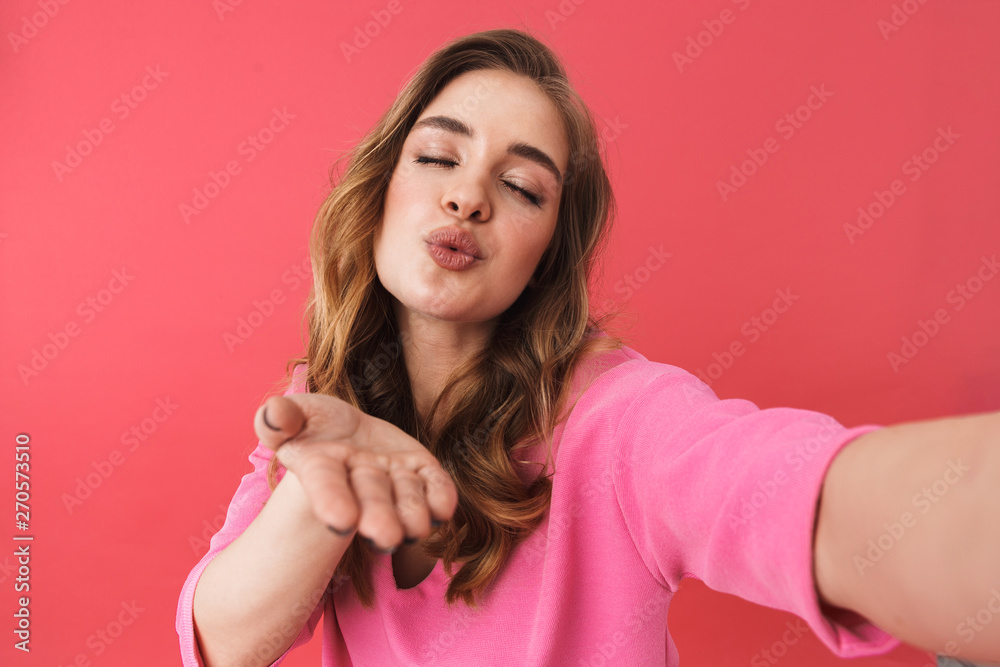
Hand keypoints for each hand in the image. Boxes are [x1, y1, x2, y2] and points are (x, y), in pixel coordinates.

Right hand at [253, 393, 458, 552]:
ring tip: (414, 528)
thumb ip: (279, 418)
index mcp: (321, 468)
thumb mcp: (292, 414)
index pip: (326, 485)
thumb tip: (275, 416)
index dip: (332, 502)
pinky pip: (435, 486)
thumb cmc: (311, 424)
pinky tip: (444, 507)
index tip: (341, 520)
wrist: (344, 429)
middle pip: (372, 501)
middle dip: (379, 517)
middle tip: (386, 536)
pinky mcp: (420, 471)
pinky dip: (440, 497)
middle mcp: (360, 482)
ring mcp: (393, 480)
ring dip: (412, 513)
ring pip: (406, 499)